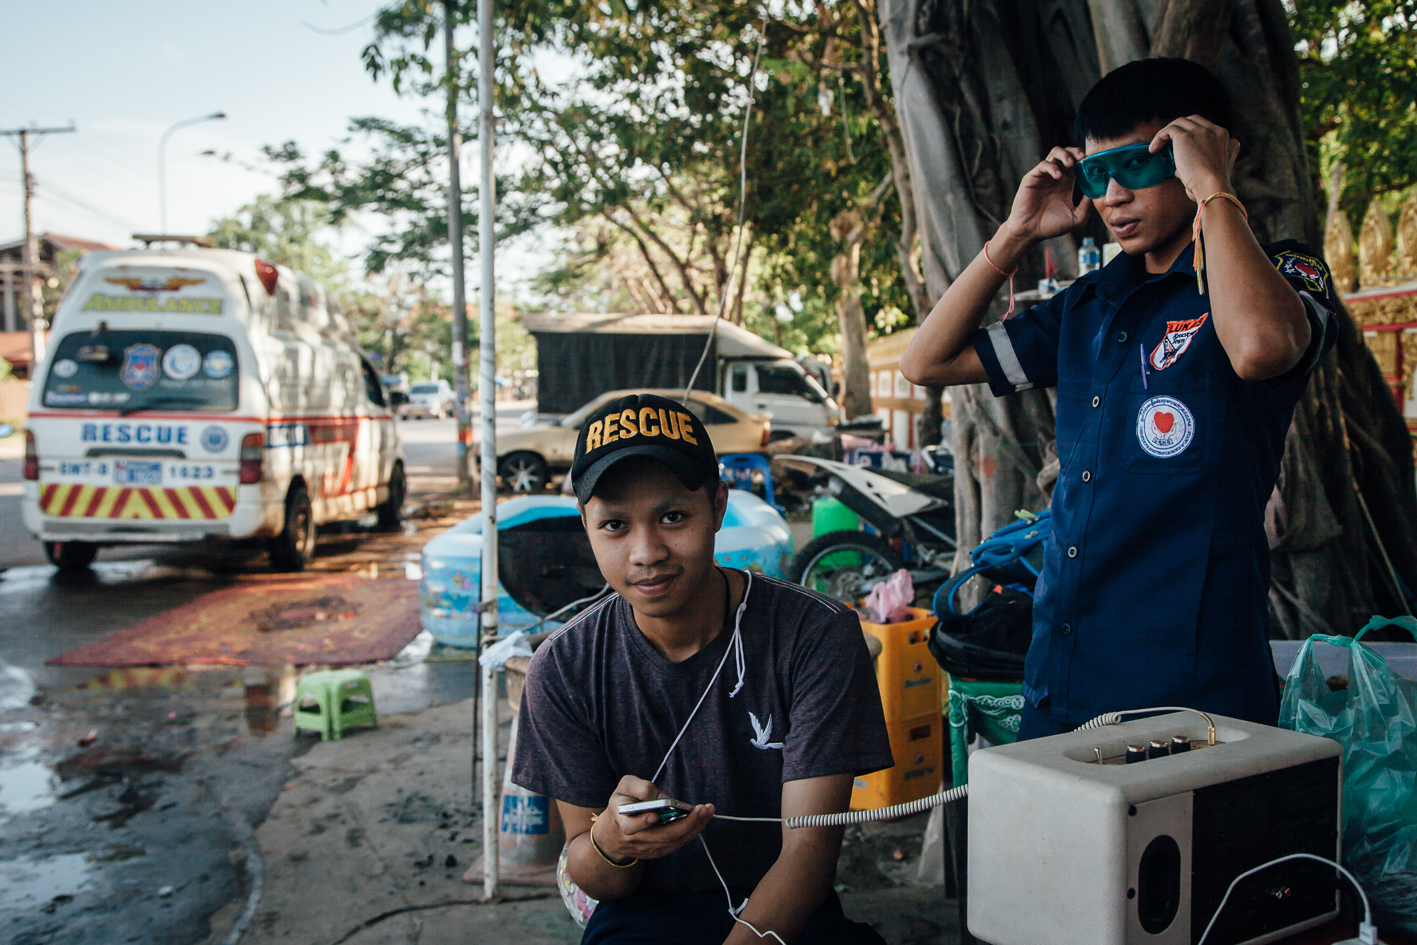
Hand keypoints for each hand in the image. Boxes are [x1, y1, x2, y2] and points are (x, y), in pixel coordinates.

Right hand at [592, 775, 713, 862]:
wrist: (612, 835)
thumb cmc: (621, 805)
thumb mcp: (623, 788)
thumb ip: (638, 787)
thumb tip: (657, 796)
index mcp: (622, 822)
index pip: (631, 827)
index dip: (643, 822)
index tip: (654, 816)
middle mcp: (636, 840)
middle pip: (663, 836)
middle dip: (686, 823)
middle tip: (702, 809)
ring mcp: (648, 848)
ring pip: (674, 841)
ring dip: (694, 827)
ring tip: (707, 811)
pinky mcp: (658, 852)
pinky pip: (677, 843)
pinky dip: (692, 832)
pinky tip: (702, 820)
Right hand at [1002, 146, 1092, 244]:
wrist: (1030, 232)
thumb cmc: (1051, 227)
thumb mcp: (1076, 218)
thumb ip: (1087, 206)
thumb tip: (1098, 192)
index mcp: (1067, 183)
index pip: (1078, 163)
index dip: (1086, 160)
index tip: (1093, 162)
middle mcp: (1056, 177)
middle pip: (1068, 153)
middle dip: (1076, 151)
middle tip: (1082, 157)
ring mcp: (1044, 176)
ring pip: (1055, 153)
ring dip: (1065, 154)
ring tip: (1070, 163)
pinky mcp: (1032, 178)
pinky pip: (1043, 164)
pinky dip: (1052, 167)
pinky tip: (1058, 177)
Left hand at [1151, 115, 1239, 201]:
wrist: (1212, 186)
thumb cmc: (1209, 187)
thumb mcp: (1211, 172)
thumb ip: (1199, 166)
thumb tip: (1178, 170)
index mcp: (1225, 137)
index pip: (1206, 127)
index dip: (1192, 133)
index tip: (1183, 146)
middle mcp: (1214, 130)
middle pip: (1194, 120)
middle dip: (1180, 129)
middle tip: (1169, 143)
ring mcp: (1201, 131)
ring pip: (1180, 122)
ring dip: (1168, 132)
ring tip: (1157, 147)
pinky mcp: (1186, 136)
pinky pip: (1169, 130)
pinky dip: (1159, 137)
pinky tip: (1153, 150)